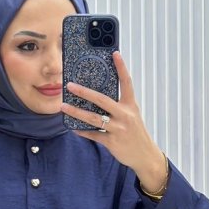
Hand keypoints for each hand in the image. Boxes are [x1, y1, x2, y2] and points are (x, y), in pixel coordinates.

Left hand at [62, 51, 167, 193]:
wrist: (144, 155)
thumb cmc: (135, 133)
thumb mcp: (131, 115)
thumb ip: (118, 106)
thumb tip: (98, 96)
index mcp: (130, 105)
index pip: (126, 82)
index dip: (121, 67)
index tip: (115, 53)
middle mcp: (125, 115)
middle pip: (102, 100)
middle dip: (84, 92)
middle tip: (70, 85)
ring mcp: (118, 129)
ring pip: (93, 118)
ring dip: (77, 112)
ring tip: (63, 106)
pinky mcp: (112, 142)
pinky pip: (93, 135)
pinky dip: (82, 131)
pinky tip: (72, 127)